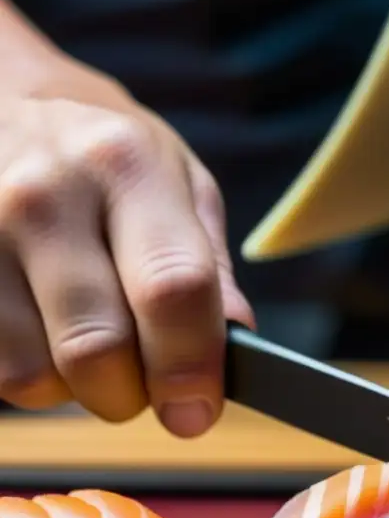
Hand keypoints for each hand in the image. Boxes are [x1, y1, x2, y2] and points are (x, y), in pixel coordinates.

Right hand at [0, 60, 253, 435]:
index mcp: (127, 167)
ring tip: (90, 341)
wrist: (8, 105)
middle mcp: (45, 195)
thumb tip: (236, 340)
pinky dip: (28, 373)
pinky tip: (43, 330)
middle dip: (131, 394)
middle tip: (145, 385)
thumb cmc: (111, 158)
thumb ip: (210, 265)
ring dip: (74, 388)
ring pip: (33, 373)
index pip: (170, 287)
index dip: (189, 365)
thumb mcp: (182, 183)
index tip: (197, 412)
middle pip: (96, 347)